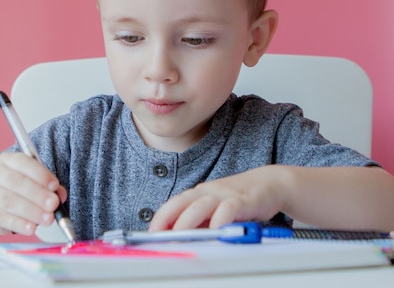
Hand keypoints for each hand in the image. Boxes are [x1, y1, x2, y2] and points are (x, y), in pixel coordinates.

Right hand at [0, 152, 66, 235]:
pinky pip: (3, 218)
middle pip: (16, 182)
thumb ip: (47, 186)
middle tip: (53, 204)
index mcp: (7, 160)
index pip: (24, 163)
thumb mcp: (30, 181)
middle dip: (38, 194)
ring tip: (48, 218)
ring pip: (10, 201)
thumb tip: (60, 195)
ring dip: (32, 211)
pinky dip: (19, 224)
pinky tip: (31, 228)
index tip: (54, 185)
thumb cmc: (13, 189)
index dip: (40, 174)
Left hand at [149, 165, 287, 230]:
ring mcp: (224, 195)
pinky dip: (219, 221)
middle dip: (167, 219)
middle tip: (159, 236)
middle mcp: (208, 192)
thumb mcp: (216, 209)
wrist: (269, 183)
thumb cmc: (239, 198)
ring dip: (187, 221)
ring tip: (179, 236)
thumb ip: (200, 221)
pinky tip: (214, 232)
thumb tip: (181, 238)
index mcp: (198, 194)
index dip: (161, 217)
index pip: (174, 203)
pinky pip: (228, 209)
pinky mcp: (242, 200)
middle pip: (182, 202)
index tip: (151, 232)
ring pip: (200, 205)